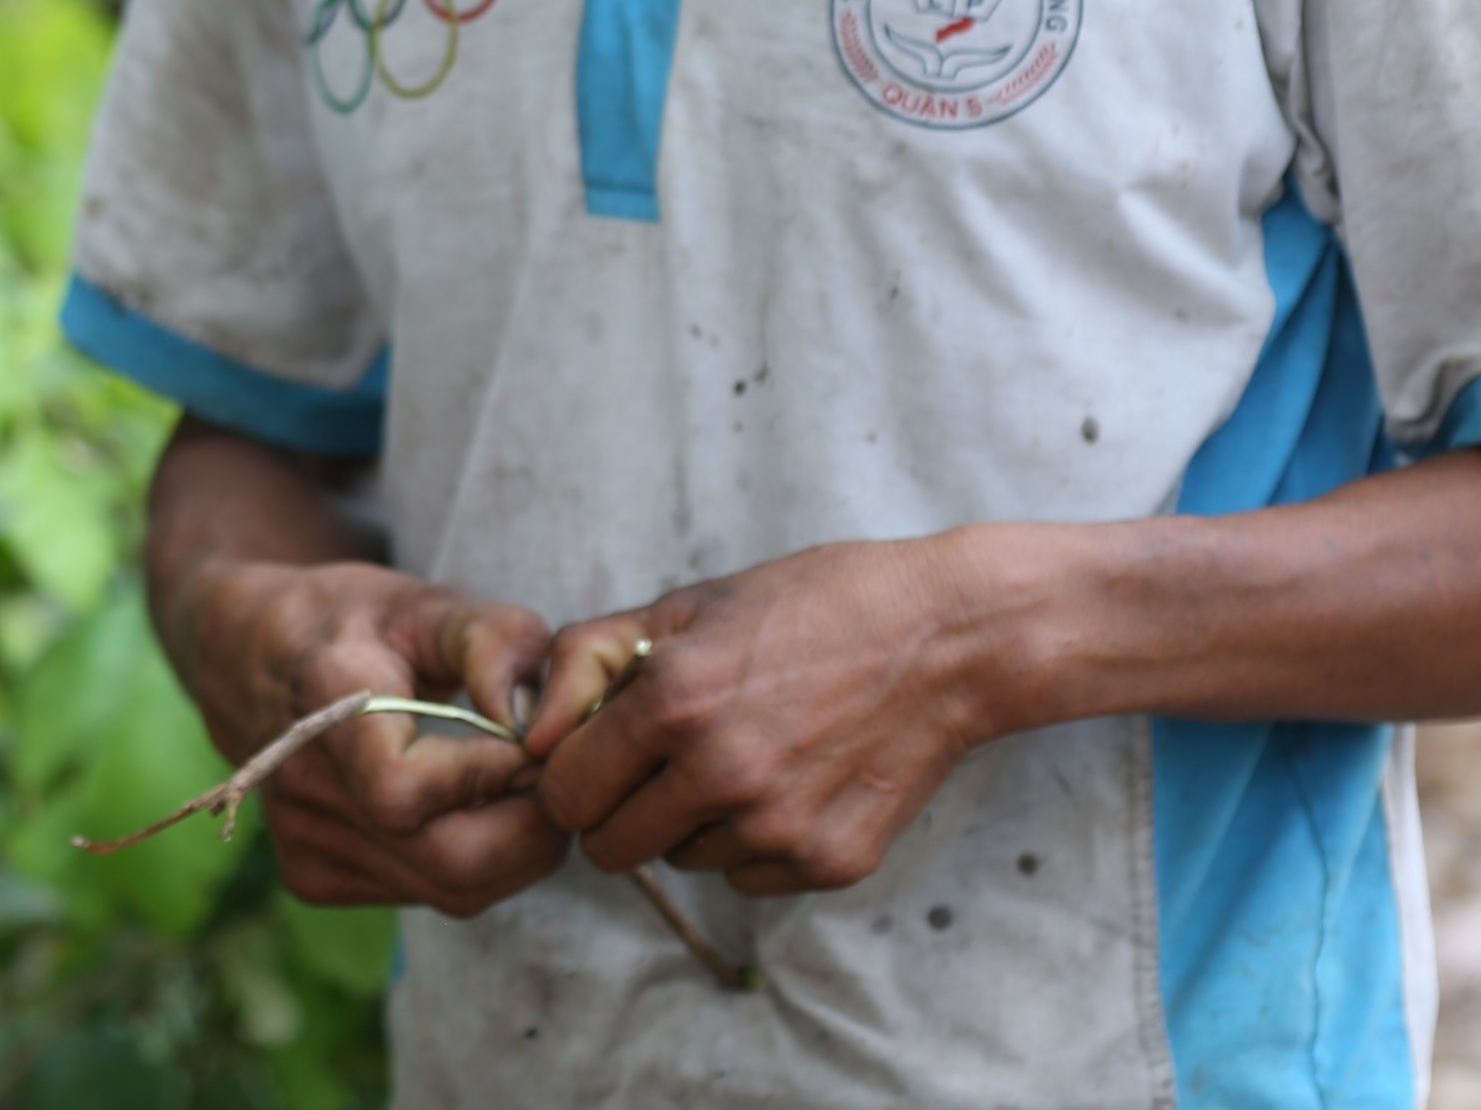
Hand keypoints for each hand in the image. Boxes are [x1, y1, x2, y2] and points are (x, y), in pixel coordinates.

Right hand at [167, 556, 566, 916]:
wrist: (258, 656)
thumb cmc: (359, 623)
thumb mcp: (430, 602)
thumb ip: (496, 642)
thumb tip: (534, 726)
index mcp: (322, 707)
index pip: (408, 790)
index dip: (492, 775)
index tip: (531, 740)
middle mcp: (302, 790)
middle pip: (448, 865)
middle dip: (532, 830)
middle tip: (555, 777)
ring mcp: (302, 844)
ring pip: (452, 892)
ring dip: (516, 849)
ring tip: (521, 786)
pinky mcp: (313, 878)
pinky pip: (428, 895)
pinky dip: (476, 862)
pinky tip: (470, 808)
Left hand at [527, 535, 987, 897]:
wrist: (948, 639)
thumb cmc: (813, 606)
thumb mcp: (691, 603)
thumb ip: (590, 660)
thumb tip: (532, 735)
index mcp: (674, 701)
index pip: (565, 794)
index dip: (574, 775)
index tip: (600, 757)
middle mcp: (720, 773)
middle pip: (610, 849)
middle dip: (620, 810)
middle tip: (662, 765)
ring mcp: (776, 827)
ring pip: (683, 861)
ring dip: (694, 822)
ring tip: (748, 754)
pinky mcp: (827, 863)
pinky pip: (748, 878)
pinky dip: (756, 843)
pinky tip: (795, 779)